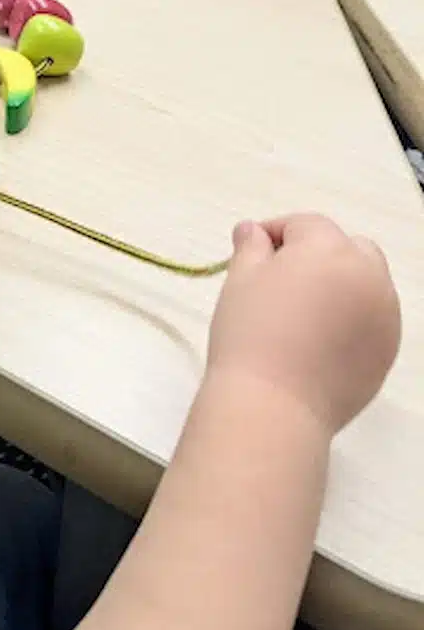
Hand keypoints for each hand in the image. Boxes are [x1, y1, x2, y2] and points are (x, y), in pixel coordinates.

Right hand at [206, 214, 400, 434]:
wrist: (274, 405)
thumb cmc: (249, 335)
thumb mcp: (240, 281)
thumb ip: (251, 248)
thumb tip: (253, 231)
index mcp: (329, 249)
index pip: (305, 225)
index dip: (274, 232)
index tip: (249, 250)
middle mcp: (369, 275)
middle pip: (348, 247)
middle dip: (317, 254)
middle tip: (279, 281)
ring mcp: (386, 313)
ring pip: (366, 283)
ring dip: (339, 285)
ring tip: (301, 314)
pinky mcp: (389, 348)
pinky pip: (372, 318)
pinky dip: (351, 318)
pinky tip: (317, 341)